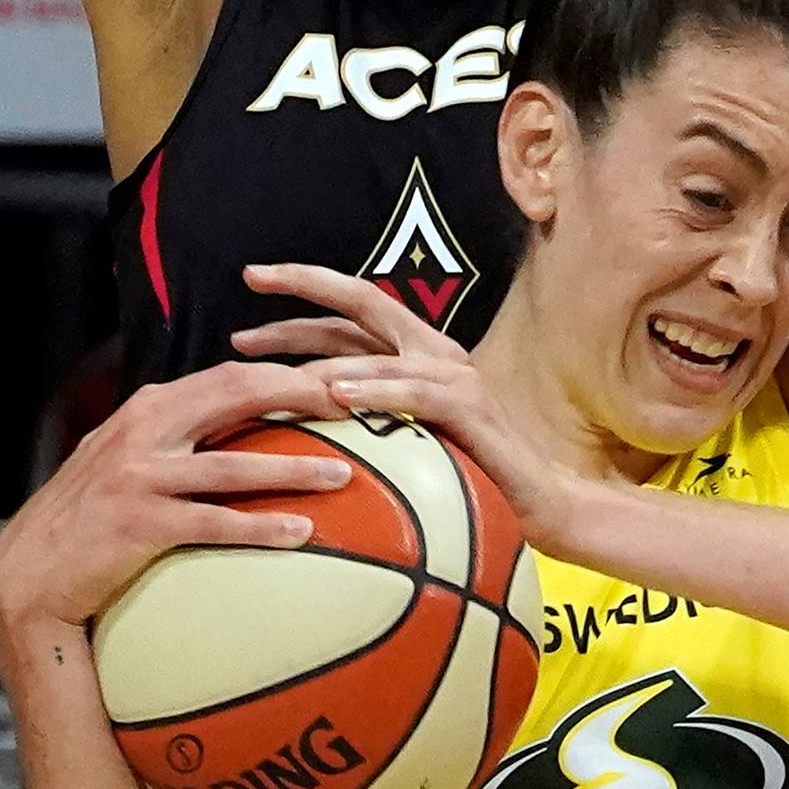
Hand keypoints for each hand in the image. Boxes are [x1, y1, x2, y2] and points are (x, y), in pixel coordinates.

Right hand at [0, 361, 349, 637]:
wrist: (27, 574)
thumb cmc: (88, 517)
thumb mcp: (128, 460)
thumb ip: (179, 436)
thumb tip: (245, 425)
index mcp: (149, 409)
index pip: (231, 376)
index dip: (287, 374)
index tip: (336, 383)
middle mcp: (144, 432)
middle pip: (237, 396)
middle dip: (300, 395)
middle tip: (353, 409)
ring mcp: (139, 478)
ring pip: (235, 465)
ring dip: (295, 469)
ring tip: (345, 475)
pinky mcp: (138, 525)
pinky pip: (214, 523)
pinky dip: (260, 527)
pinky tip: (301, 534)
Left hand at [235, 263, 575, 545]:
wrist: (539, 502)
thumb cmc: (470, 476)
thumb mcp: (406, 440)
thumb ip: (364, 419)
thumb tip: (294, 420)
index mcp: (416, 353)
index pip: (352, 311)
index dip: (302, 294)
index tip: (250, 286)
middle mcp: (434, 350)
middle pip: (361, 302)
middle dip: (303, 286)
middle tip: (249, 286)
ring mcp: (454, 374)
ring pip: (378, 350)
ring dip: (323, 358)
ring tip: (274, 370)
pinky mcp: (470, 405)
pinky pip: (414, 392)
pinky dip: (375, 390)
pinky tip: (338, 396)